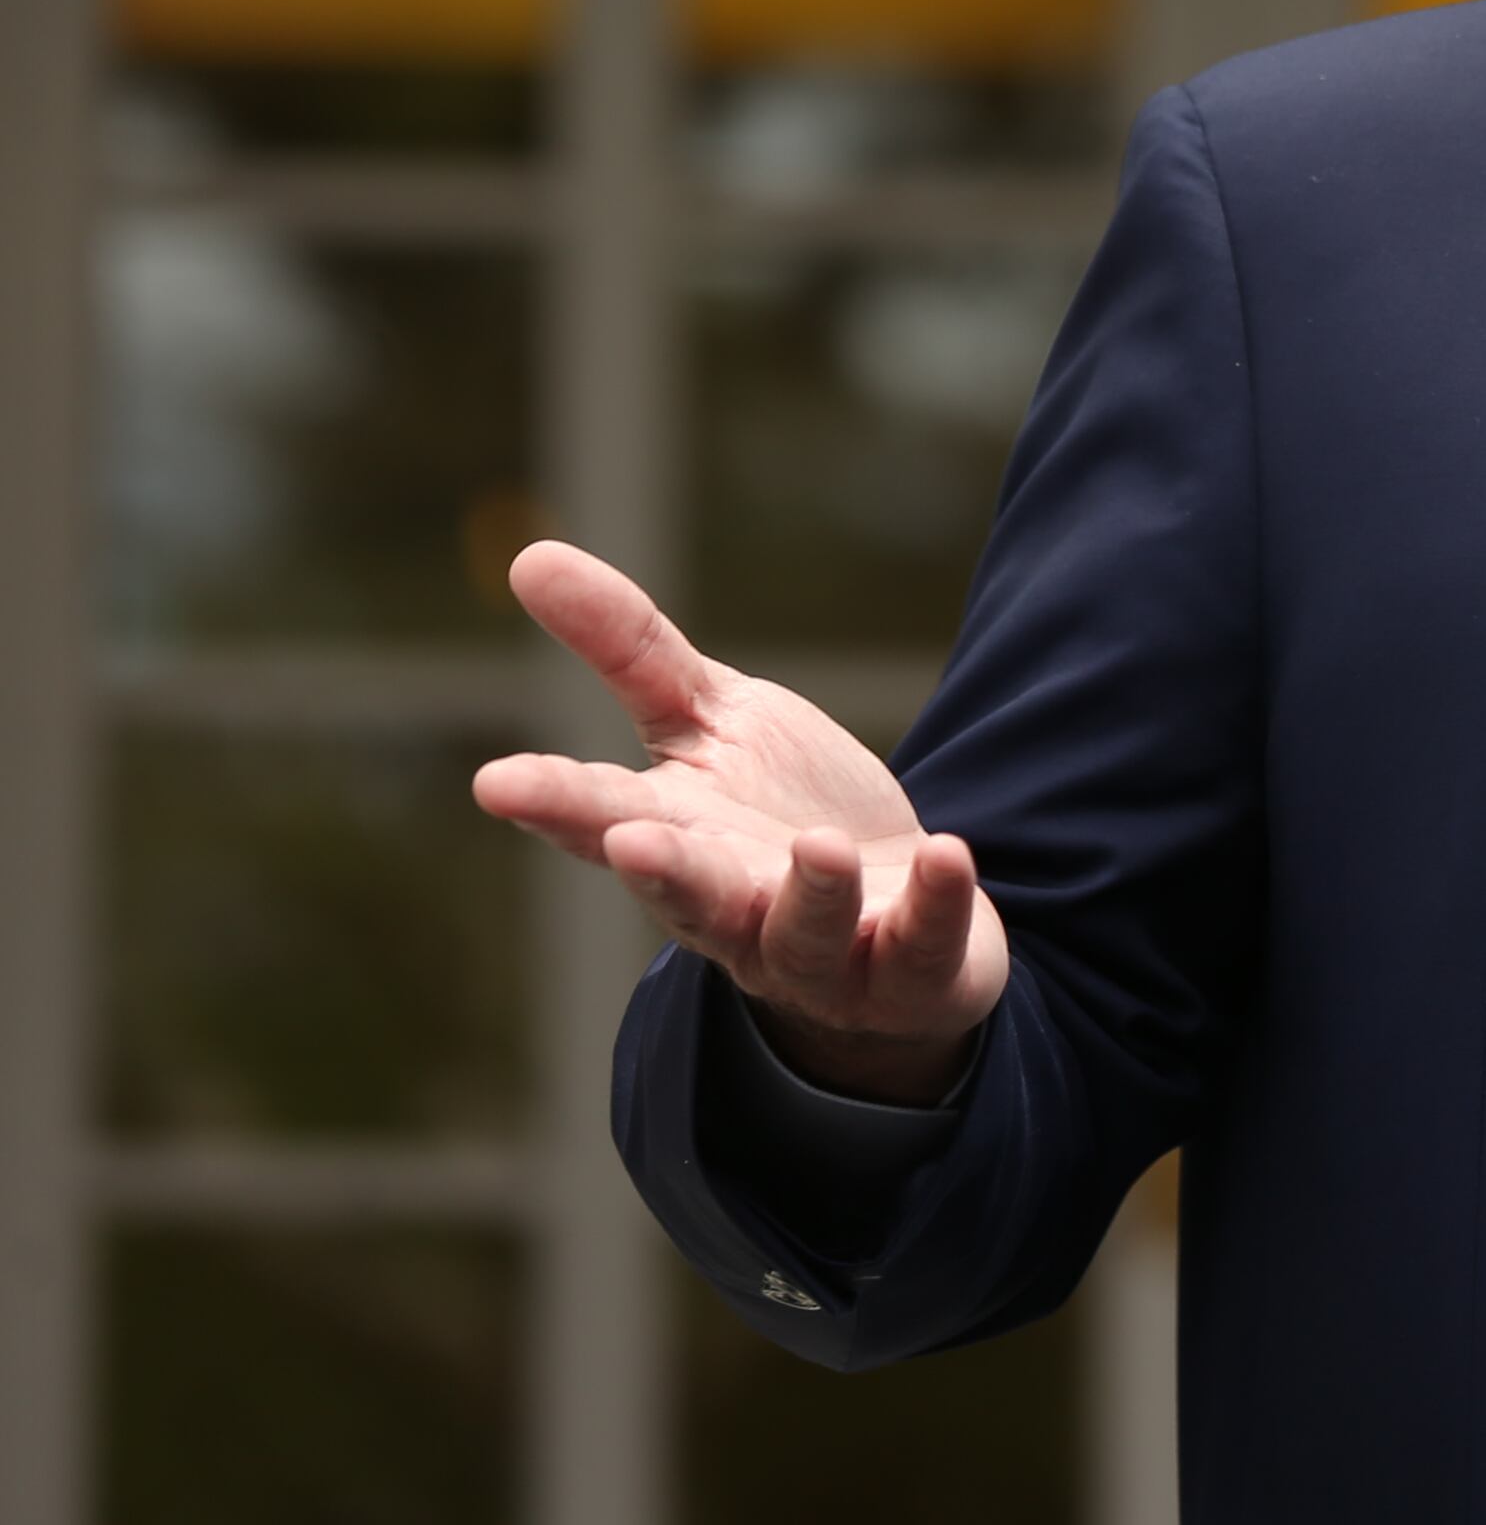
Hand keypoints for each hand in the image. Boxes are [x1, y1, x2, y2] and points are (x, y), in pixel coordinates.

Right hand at [471, 540, 1005, 1103]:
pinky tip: (949, 853)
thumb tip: (530, 554)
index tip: (497, 780)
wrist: (900, 912)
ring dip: (812, 895)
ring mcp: (824, 951)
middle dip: (660, 872)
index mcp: (677, 842)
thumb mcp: (712, 719)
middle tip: (630, 840)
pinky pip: (923, 948)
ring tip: (817, 846)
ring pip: (805, 936)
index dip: (553, 803)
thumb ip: (630, 651)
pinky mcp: (912, 969)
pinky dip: (935, 905)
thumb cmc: (783, 812)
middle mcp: (736, 909)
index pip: (602, 819)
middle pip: (688, 895)